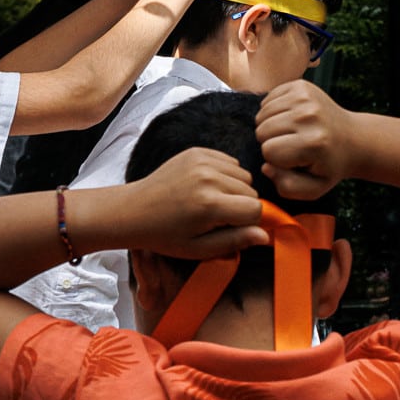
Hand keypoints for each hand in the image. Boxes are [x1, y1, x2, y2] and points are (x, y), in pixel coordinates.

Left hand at [121, 147, 265, 258]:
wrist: (134, 210)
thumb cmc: (165, 235)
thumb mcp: (199, 248)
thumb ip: (235, 241)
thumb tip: (266, 236)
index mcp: (209, 205)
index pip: (255, 209)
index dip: (249, 222)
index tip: (233, 227)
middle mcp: (208, 178)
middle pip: (251, 191)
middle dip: (241, 206)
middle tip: (217, 217)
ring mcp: (201, 161)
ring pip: (243, 175)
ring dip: (234, 190)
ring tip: (211, 202)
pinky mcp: (197, 151)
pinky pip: (230, 162)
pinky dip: (225, 175)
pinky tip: (206, 187)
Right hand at [255, 79, 358, 199]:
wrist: (353, 140)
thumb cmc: (329, 167)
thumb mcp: (312, 188)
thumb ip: (286, 186)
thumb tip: (266, 167)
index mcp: (313, 143)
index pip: (268, 152)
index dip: (276, 160)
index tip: (293, 160)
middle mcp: (309, 116)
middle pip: (262, 130)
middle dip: (271, 142)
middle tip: (291, 146)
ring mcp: (305, 97)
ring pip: (262, 114)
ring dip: (270, 126)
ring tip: (289, 133)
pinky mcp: (301, 86)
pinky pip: (267, 100)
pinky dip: (272, 111)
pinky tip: (288, 119)